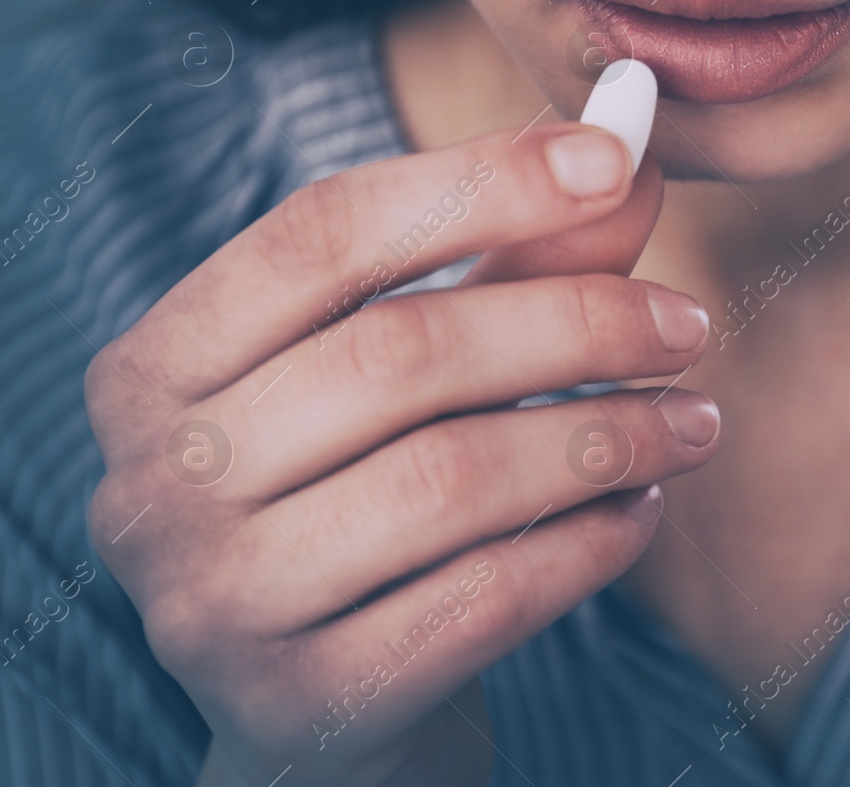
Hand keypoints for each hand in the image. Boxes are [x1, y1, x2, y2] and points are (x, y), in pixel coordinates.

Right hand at [85, 123, 716, 785]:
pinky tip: (639, 512)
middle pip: (397, 354)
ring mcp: (213, 601)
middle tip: (687, 326)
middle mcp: (156, 479)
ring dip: (602, 438)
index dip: (481, 182)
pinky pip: (479, 601)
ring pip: (445, 479)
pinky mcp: (300, 703)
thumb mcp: (422, 369)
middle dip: (575, 324)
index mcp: (161, 364)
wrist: (324, 699)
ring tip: (692, 424)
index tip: (619, 159)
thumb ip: (511, 261)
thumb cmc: (370, 494)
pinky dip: (585, 547)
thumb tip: (633, 148)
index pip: (321, 232)